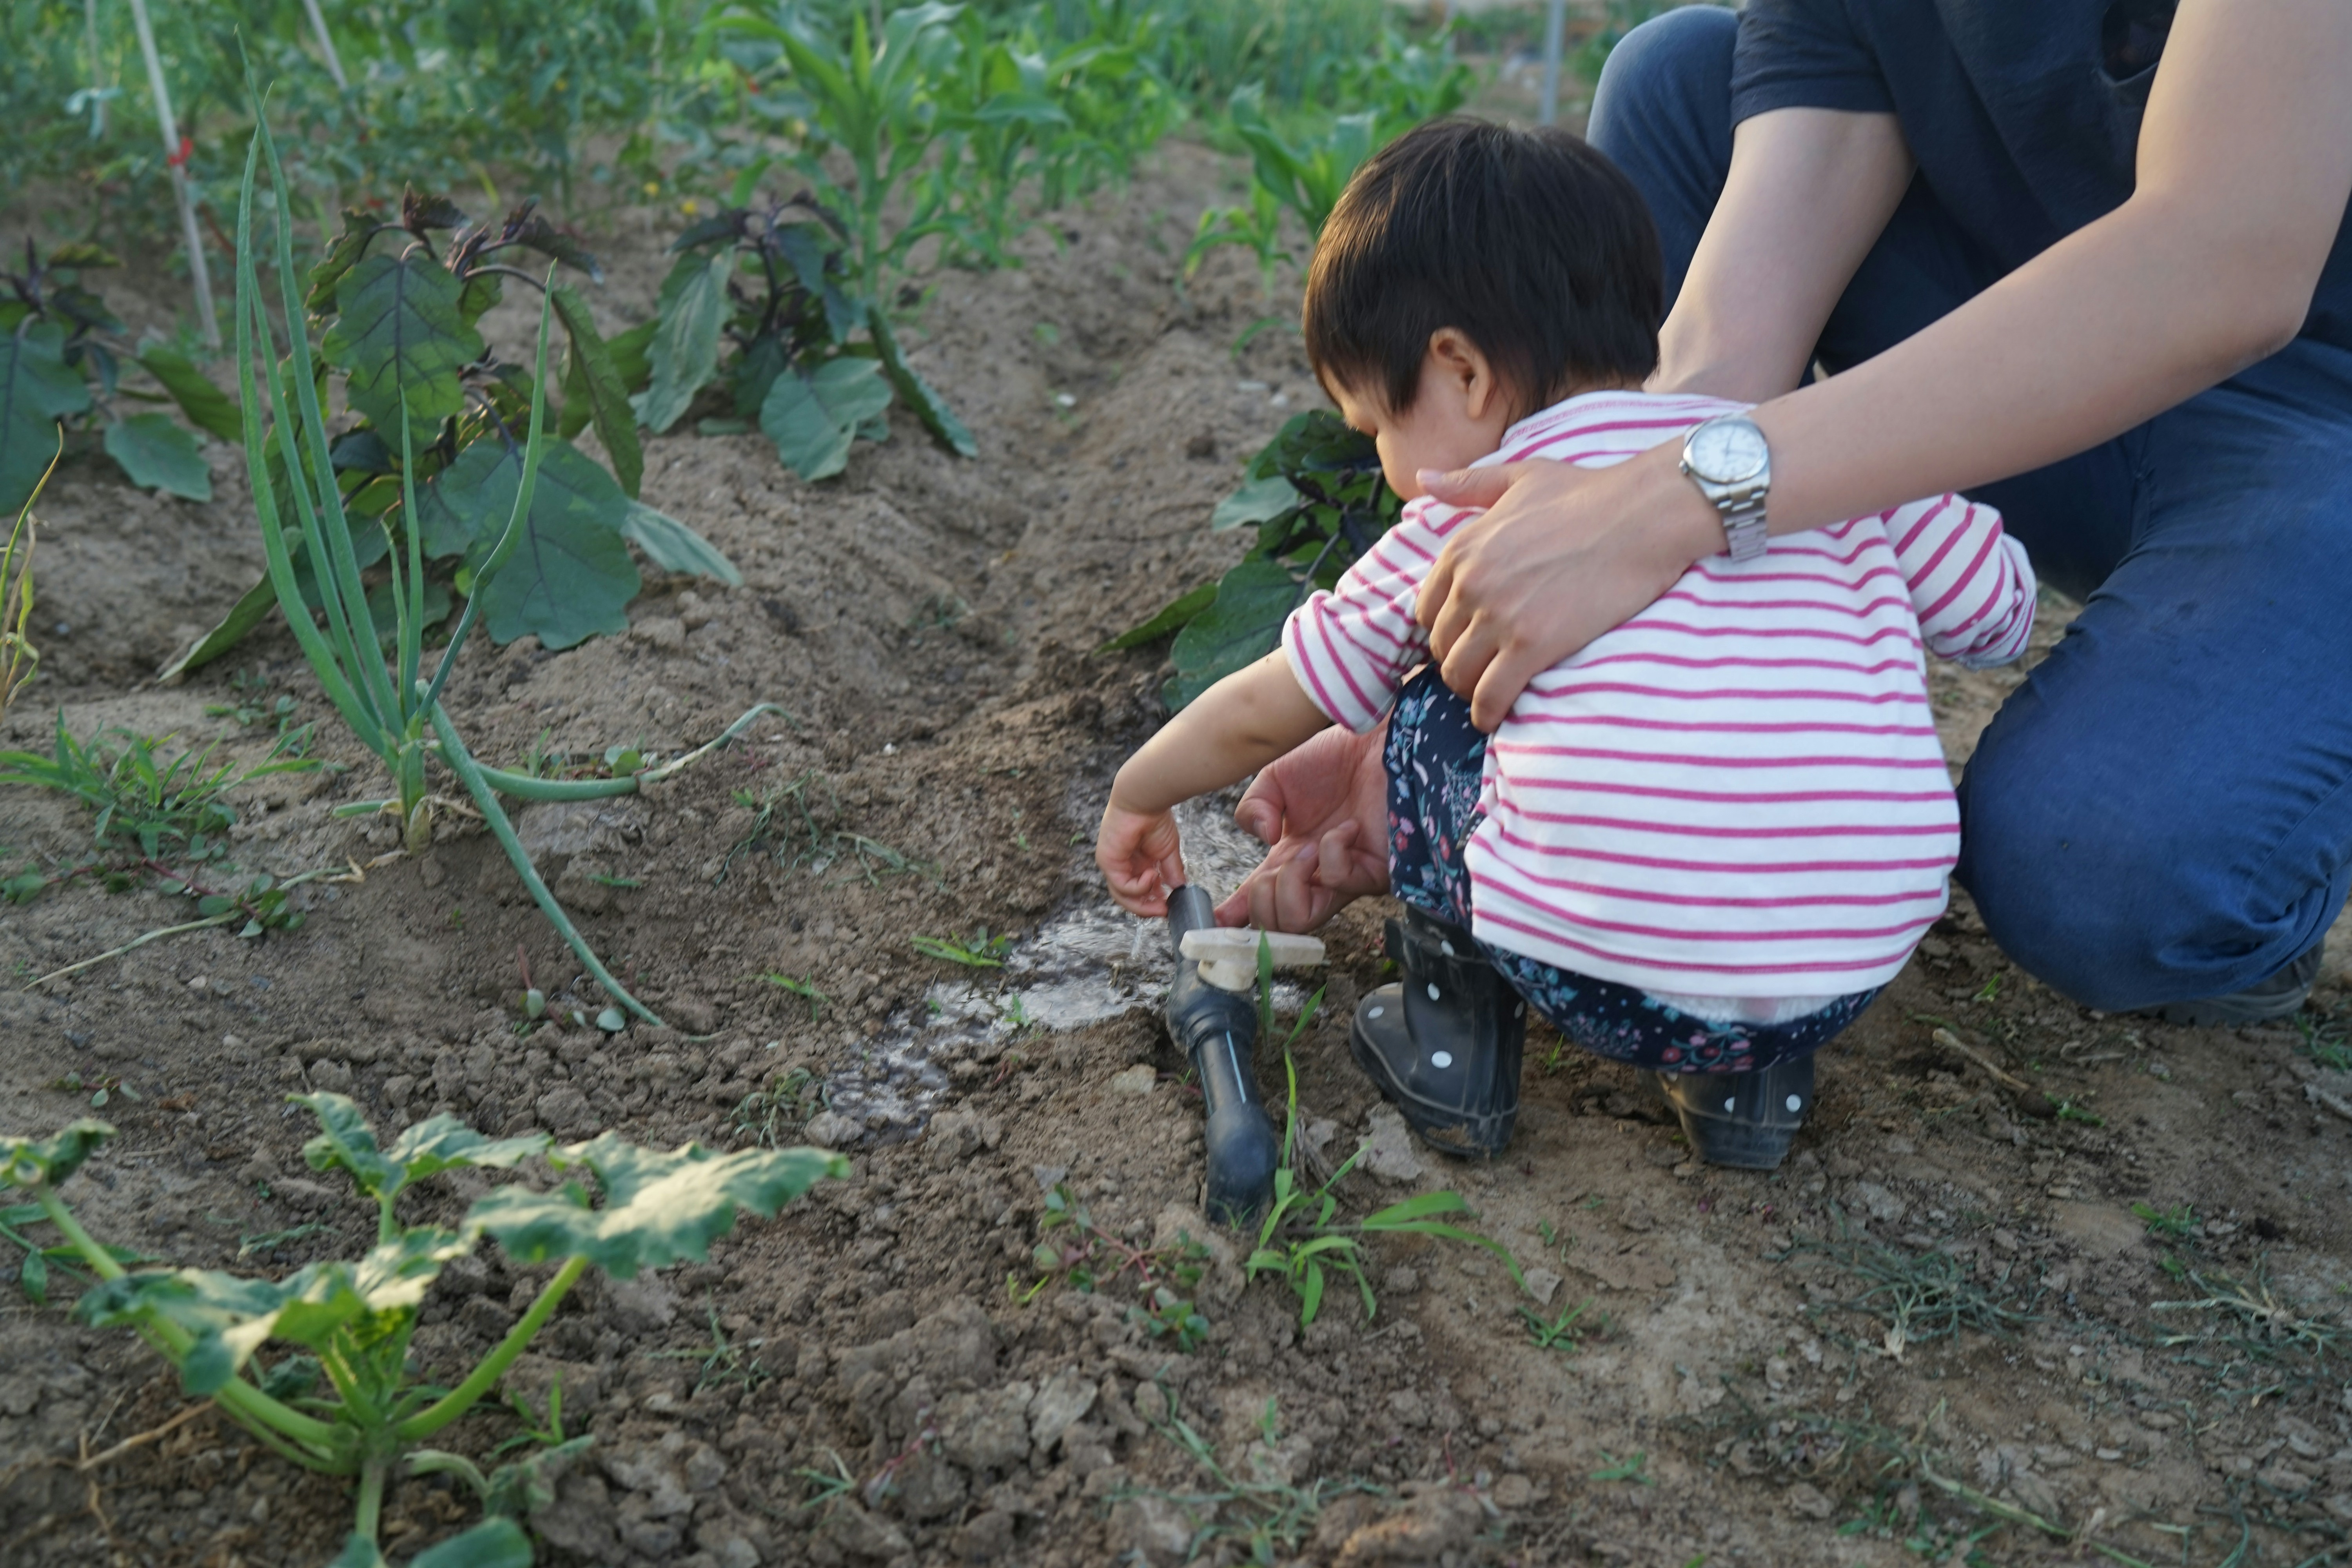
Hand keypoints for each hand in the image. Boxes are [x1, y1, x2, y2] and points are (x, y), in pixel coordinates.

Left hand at [1096, 799, 1185, 916]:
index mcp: (1135, 863)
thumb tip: (1179, 889)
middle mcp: (1122, 866)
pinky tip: (1152, 876)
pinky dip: (1139, 887)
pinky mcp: (1108, 862)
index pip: (1139, 891)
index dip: (1153, 902)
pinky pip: (1122, 885)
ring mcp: (1113, 865)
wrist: (1145, 800)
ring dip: (1143, 903)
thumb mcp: (1167, 851)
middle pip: (1129, 898)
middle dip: (1148, 908)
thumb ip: (1171, 871)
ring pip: (1122, 896)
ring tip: (1161, 900)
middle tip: (1165, 911)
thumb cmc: (1154, 819)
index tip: (1170, 907)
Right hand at [1214, 724, 1391, 931]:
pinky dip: (1332, 851)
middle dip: (1261, 901)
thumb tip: (1263, 840)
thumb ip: (1253, 808)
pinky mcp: (1373, 872)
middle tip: (1271, 868)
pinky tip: (1347, 827)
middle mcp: (1316, 873)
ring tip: (1306, 847)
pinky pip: (1337, 880)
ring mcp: (1344, 876)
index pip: (1260, 897)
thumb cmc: (1334, 756)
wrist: (1376, 738)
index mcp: (1291, 854)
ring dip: (1291, 881)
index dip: (1236, 915)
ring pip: (1301, 920)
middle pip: (1278, 924)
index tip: (1217, 921)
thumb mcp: (1275, 776)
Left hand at [1414, 449, 1718, 730]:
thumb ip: (1467, 485)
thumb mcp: (1518, 477)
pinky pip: (1491, 695)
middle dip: (1456, 661)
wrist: (1642, 516)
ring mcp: (1499, 616)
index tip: (1465, 638)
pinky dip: (1487, 713)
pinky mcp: (1532, 645)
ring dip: (1469, 689)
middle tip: (1481, 669)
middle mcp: (1471, 584)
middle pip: (1440, 646)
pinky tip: (1493, 717)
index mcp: (1462, 548)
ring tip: (1488, 692)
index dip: (1443, 629)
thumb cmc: (1587, 493)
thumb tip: (1422, 479)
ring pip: (1458, 675)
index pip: (1426, 610)